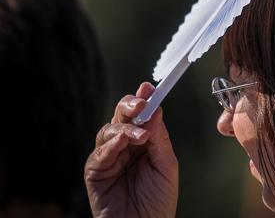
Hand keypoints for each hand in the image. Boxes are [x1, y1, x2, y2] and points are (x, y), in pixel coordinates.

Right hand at [84, 82, 178, 217]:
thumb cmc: (157, 201)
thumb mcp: (166, 165)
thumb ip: (159, 138)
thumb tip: (156, 109)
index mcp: (143, 142)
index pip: (141, 116)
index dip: (144, 100)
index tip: (150, 87)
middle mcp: (124, 146)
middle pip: (121, 116)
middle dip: (130, 105)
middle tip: (141, 101)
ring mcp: (108, 157)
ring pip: (109, 130)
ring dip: (124, 127)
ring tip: (140, 135)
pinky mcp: (95, 171)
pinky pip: (100, 153)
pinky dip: (112, 144)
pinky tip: (123, 140)